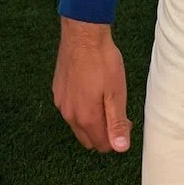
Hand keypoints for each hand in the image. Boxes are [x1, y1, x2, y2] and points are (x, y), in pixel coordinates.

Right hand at [52, 18, 131, 152]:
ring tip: (106, 99)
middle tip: (118, 112)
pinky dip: (81, 108)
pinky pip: (70, 109)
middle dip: (103, 132)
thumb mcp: (116, 93)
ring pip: (78, 124)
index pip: (101, 145)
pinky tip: (91, 90)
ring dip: (92, 120)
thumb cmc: (103, 62)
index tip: (126, 121)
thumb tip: (120, 148)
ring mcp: (60, 103)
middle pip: (88, 138)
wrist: (83, 35)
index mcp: (86, 118)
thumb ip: (117, 123)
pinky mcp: (57, 91)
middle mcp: (69, 115)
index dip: (116, 139)